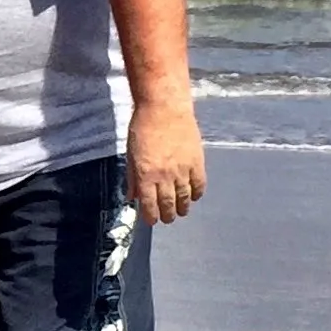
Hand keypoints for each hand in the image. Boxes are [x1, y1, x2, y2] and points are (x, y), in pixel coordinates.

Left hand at [127, 98, 206, 224]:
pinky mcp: (197, 162)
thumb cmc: (142, 128)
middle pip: (168, 204)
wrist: (164, 109)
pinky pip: (199, 184)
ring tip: (181, 212)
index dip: (151, 216)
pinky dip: (196, 193)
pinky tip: (193, 196)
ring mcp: (183, 170)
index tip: (152, 221)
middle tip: (167, 219)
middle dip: (167, 215)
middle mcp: (165, 176)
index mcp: (145, 175)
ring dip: (182, 208)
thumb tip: (132, 197)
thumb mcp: (131, 154)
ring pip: (185, 197)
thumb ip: (132, 177)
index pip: (149, 204)